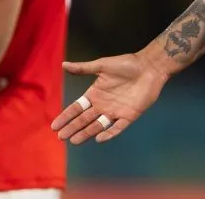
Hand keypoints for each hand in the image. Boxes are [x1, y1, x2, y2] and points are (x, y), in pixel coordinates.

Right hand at [51, 52, 168, 144]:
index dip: (66, 116)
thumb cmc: (126, 64)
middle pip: (84, 119)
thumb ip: (83, 68)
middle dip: (73, 128)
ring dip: (86, 133)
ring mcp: (115, 112)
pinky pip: (117, 127)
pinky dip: (108, 133)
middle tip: (61, 137)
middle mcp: (102, 105)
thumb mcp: (102, 65)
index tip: (55, 125)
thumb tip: (63, 64)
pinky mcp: (129, 116)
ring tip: (74, 140)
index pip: (76, 108)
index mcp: (95, 93)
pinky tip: (99, 138)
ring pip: (97, 125)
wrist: (149, 67)